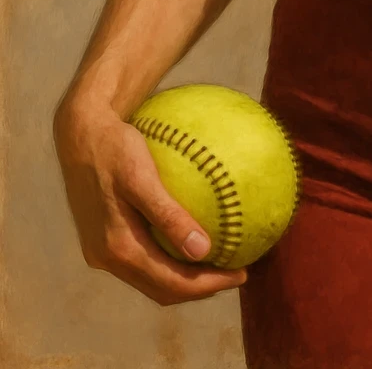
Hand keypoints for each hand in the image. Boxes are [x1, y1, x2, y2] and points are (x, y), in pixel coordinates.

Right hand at [52, 95, 249, 306]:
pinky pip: (144, 258)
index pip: (170, 283)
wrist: (80, 133)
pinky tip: (194, 236)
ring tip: (221, 260)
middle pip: (161, 288)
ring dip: (186, 277)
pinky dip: (171, 258)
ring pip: (152, 278)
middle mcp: (107, 257)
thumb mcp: (141, 176)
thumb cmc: (114, 147)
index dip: (208, 285)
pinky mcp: (104, 238)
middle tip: (238, 271)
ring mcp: (103, 250)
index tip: (241, 273)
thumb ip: (168, 215)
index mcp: (116, 248)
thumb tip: (203, 251)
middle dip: (201, 287)